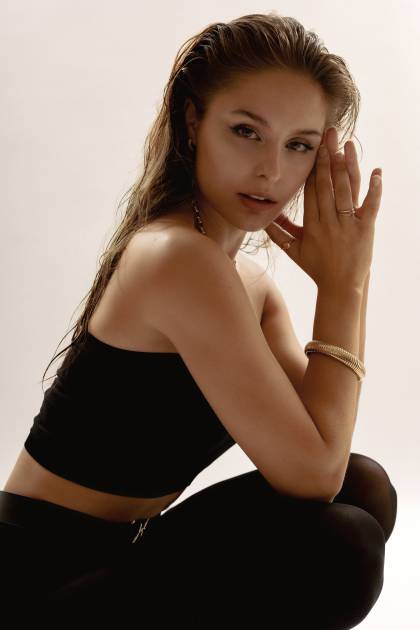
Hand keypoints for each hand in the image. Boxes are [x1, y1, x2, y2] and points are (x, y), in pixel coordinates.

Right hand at [264, 127, 381, 290]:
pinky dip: (375, 189)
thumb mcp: (293, 251)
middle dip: (327, 159)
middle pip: (327, 185)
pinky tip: (378, 172)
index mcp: (312, 225)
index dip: (313, 169)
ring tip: (346, 145)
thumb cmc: (317, 268)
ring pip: (346, 191)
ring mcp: (348, 225)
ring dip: (347, 166)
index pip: (311, 191)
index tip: (312, 149)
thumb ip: (278, 233)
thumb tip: (263, 218)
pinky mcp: (365, 229)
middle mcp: (329, 222)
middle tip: (327, 136)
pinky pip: (371, 206)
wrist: (340, 287)